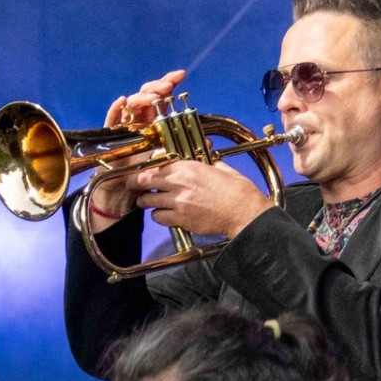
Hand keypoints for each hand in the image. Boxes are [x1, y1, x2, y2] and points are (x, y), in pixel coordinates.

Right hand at [89, 70, 187, 219]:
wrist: (125, 191)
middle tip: (168, 87)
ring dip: (142, 98)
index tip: (181, 76)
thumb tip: (208, 142)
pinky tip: (122, 101)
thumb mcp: (169, 160)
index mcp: (152, 121)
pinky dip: (116, 109)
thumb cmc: (145, 174)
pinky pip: (111, 119)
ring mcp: (123, 126)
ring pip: (131, 104)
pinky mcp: (110, 136)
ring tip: (153, 98)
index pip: (160, 96)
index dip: (169, 82)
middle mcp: (138, 119)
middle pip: (145, 95)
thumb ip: (185, 148)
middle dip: (157, 88)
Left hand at [129, 158, 273, 239]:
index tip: (145, 173)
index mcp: (189, 167)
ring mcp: (178, 202)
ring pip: (148, 201)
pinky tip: (163, 215)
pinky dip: (158, 216)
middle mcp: (180, 183)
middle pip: (145, 181)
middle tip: (136, 186)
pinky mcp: (180, 219)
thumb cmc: (238, 191)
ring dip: (146, 202)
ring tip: (148, 202)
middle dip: (137, 184)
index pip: (157, 165)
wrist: (244, 213)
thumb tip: (206, 160)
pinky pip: (158, 218)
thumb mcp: (222, 169)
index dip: (148, 170)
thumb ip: (208, 163)